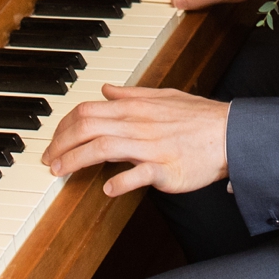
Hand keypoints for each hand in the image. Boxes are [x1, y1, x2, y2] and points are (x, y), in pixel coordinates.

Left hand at [43, 84, 229, 195]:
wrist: (230, 134)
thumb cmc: (198, 118)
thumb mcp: (163, 96)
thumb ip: (131, 94)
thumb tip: (106, 90)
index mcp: (135, 108)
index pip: (87, 111)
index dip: (64, 126)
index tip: (54, 141)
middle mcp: (138, 125)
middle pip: (87, 128)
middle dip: (60, 144)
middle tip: (48, 161)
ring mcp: (151, 147)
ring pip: (103, 148)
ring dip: (76, 161)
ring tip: (61, 173)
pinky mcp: (166, 169)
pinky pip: (138, 174)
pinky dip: (120, 181)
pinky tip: (107, 189)